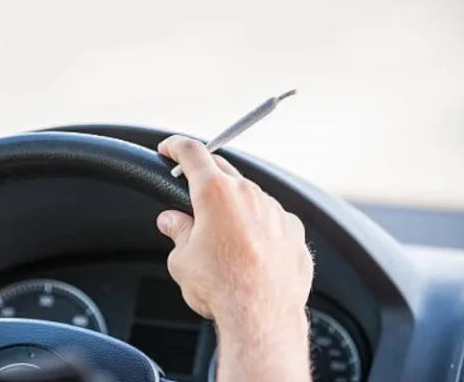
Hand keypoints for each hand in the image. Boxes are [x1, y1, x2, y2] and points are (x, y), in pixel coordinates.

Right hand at [156, 136, 313, 380]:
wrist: (262, 318)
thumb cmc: (221, 288)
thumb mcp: (182, 260)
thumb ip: (178, 232)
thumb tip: (171, 221)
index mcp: (215, 193)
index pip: (192, 153)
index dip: (176, 146)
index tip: (169, 148)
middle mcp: (248, 194)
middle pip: (223, 170)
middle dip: (204, 176)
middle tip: (190, 191)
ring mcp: (275, 210)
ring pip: (250, 197)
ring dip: (234, 206)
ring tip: (222, 237)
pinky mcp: (294, 230)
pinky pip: (271, 219)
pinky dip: (258, 227)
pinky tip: (250, 251)